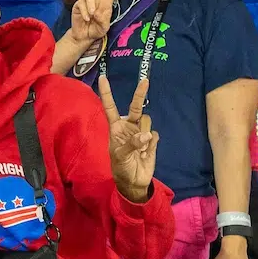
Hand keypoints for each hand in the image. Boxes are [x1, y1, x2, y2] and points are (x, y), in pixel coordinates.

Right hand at [69, 0, 122, 46]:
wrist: (84, 36)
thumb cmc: (97, 30)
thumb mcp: (104, 27)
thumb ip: (103, 19)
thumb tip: (96, 11)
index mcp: (106, 1)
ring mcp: (86, 1)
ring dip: (91, 4)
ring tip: (92, 15)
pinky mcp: (78, 5)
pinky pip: (81, 3)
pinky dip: (85, 11)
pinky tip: (87, 18)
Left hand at [98, 77, 157, 201]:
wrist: (134, 181)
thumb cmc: (121, 167)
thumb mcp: (120, 156)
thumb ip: (131, 145)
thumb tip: (145, 135)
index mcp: (116, 127)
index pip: (110, 107)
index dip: (106, 93)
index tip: (103, 77)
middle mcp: (128, 126)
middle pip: (135, 107)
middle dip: (139, 93)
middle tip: (145, 80)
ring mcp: (141, 132)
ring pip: (147, 122)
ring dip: (144, 134)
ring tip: (139, 150)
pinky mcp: (152, 139)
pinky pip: (154, 135)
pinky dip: (151, 145)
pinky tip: (146, 153)